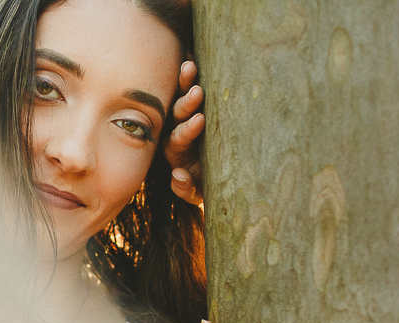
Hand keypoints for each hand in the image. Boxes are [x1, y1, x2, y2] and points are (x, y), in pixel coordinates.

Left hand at [164, 60, 204, 205]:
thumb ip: (187, 189)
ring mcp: (187, 116)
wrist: (221, 177)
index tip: (199, 121)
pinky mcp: (197, 105)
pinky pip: (190, 86)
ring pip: (181, 97)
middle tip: (196, 93)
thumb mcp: (200, 192)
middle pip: (176, 114)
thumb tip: (177, 176)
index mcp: (177, 150)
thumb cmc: (208, 185)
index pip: (177, 138)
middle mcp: (178, 129)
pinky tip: (191, 55)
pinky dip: (189, 73)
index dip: (186, 130)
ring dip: (185, 83)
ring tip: (191, 67)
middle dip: (185, 103)